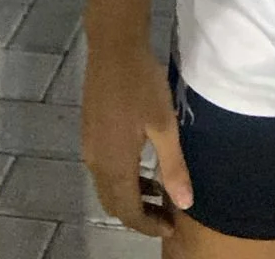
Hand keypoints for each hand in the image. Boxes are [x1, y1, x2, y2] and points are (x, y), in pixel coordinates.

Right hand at [82, 41, 192, 235]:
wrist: (114, 47)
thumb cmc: (142, 84)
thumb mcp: (164, 125)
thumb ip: (173, 167)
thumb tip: (185, 204)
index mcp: (114, 165)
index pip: (128, 211)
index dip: (148, 225)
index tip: (170, 227)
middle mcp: (96, 162)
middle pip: (114, 203)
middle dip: (140, 214)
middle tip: (167, 213)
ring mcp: (90, 147)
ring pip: (107, 186)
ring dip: (131, 195)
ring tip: (160, 190)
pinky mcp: (90, 132)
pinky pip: (104, 169)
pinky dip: (123, 177)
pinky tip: (142, 164)